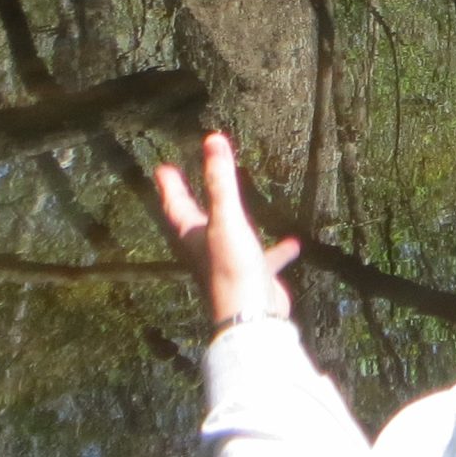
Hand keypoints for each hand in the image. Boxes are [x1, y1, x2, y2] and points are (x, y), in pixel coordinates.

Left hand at [155, 130, 300, 326]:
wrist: (252, 317)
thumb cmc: (232, 268)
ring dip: (231, 221)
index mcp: (194, 237)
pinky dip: (275, 249)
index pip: (177, 206)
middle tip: (184, 183)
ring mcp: (229, 265)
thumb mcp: (226, 220)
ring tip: (239, 206)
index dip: (170, 187)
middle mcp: (207, 251)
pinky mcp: (253, 276)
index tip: (162, 168)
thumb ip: (220, 181)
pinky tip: (293, 243)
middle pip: (195, 221)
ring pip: (227, 236)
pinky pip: (263, 256)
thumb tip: (212, 139)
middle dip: (191, 201)